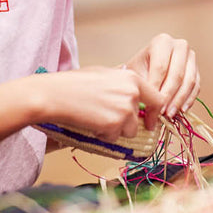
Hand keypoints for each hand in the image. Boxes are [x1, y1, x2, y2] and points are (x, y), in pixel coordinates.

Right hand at [33, 65, 162, 139]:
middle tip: (108, 121)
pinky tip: (90, 123)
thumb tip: (133, 92)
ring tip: (95, 119)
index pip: (157, 98)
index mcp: (132, 78)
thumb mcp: (103, 74)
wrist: (56, 95)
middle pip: (140, 119)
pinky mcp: (114, 124)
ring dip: (115, 131)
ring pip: (129, 131)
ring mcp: (124, 110)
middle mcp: (132, 93)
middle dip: (126, 125)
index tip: (148, 121)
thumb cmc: (74, 83)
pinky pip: (114, 138)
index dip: (153, 113)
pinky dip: (103, 135)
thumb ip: (122, 83)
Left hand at [124, 33, 199, 116]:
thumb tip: (148, 107)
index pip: (161, 68)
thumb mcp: (135, 74)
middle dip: (169, 97)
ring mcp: (191, 57)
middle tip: (161, 113)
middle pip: (177, 75)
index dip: (157, 89)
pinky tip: (181, 111)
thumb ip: (142, 87)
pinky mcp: (197, 70)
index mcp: (162, 41)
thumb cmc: (138, 70)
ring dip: (179, 100)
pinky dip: (189, 100)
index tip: (151, 107)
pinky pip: (196, 87)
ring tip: (170, 114)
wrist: (146, 67)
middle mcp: (180, 45)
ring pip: (189, 81)